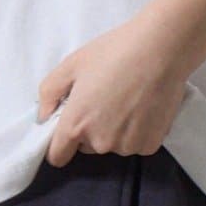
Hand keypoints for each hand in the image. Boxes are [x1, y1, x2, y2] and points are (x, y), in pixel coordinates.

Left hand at [37, 7, 193, 166]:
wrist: (161, 48)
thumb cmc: (114, 52)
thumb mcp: (72, 64)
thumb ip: (49, 93)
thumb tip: (44, 116)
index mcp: (76, 125)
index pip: (58, 156)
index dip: (61, 144)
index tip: (69, 129)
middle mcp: (99, 143)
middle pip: (87, 147)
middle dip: (91, 129)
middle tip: (105, 99)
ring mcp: (126, 146)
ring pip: (113, 145)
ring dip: (115, 130)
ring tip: (127, 100)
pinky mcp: (149, 145)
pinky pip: (135, 143)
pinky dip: (137, 131)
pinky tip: (143, 107)